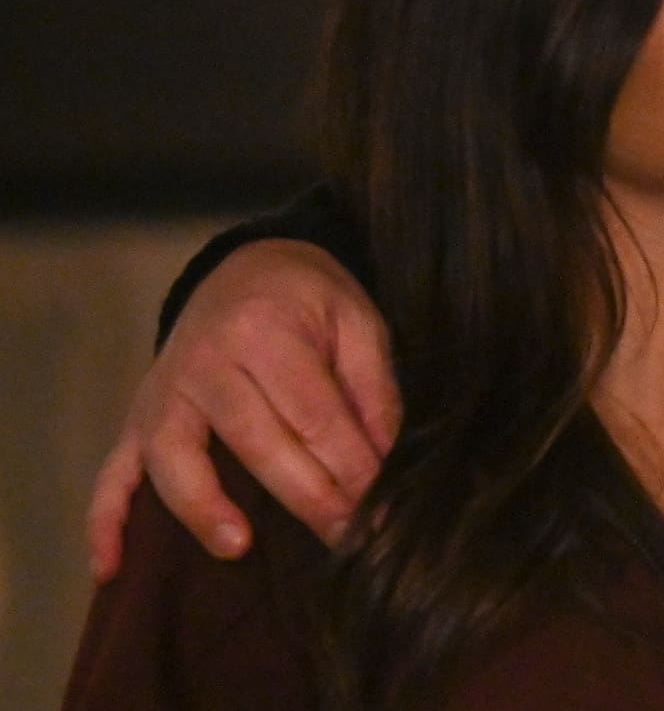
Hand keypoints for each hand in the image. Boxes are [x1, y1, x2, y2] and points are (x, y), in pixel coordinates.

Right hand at [85, 239, 398, 579]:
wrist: (246, 267)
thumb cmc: (309, 301)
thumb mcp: (357, 321)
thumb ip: (374, 389)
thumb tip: (386, 462)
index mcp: (264, 332)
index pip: (314, 416)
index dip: (352, 468)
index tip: (382, 512)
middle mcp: (204, 363)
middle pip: (254, 442)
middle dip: (306, 497)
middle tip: (346, 540)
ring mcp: (161, 394)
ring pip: (174, 459)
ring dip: (204, 508)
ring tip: (239, 548)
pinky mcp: (135, 419)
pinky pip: (112, 475)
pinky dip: (106, 523)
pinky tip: (111, 569)